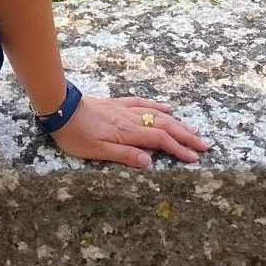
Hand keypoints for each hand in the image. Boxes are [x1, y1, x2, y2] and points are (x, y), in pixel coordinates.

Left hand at [49, 95, 209, 168]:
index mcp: (128, 132)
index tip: (196, 158)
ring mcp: (125, 109)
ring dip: (177, 122)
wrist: (60, 108)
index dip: (179, 149)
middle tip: (204, 144)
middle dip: (186, 135)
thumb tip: (150, 162)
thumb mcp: (97, 151)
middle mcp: (130, 119)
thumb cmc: (76, 135)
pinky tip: (166, 108)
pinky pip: (142, 103)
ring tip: (193, 129)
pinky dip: (157, 106)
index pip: (160, 141)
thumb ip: (124, 155)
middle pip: (164, 126)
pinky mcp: (117, 103)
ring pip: (157, 114)